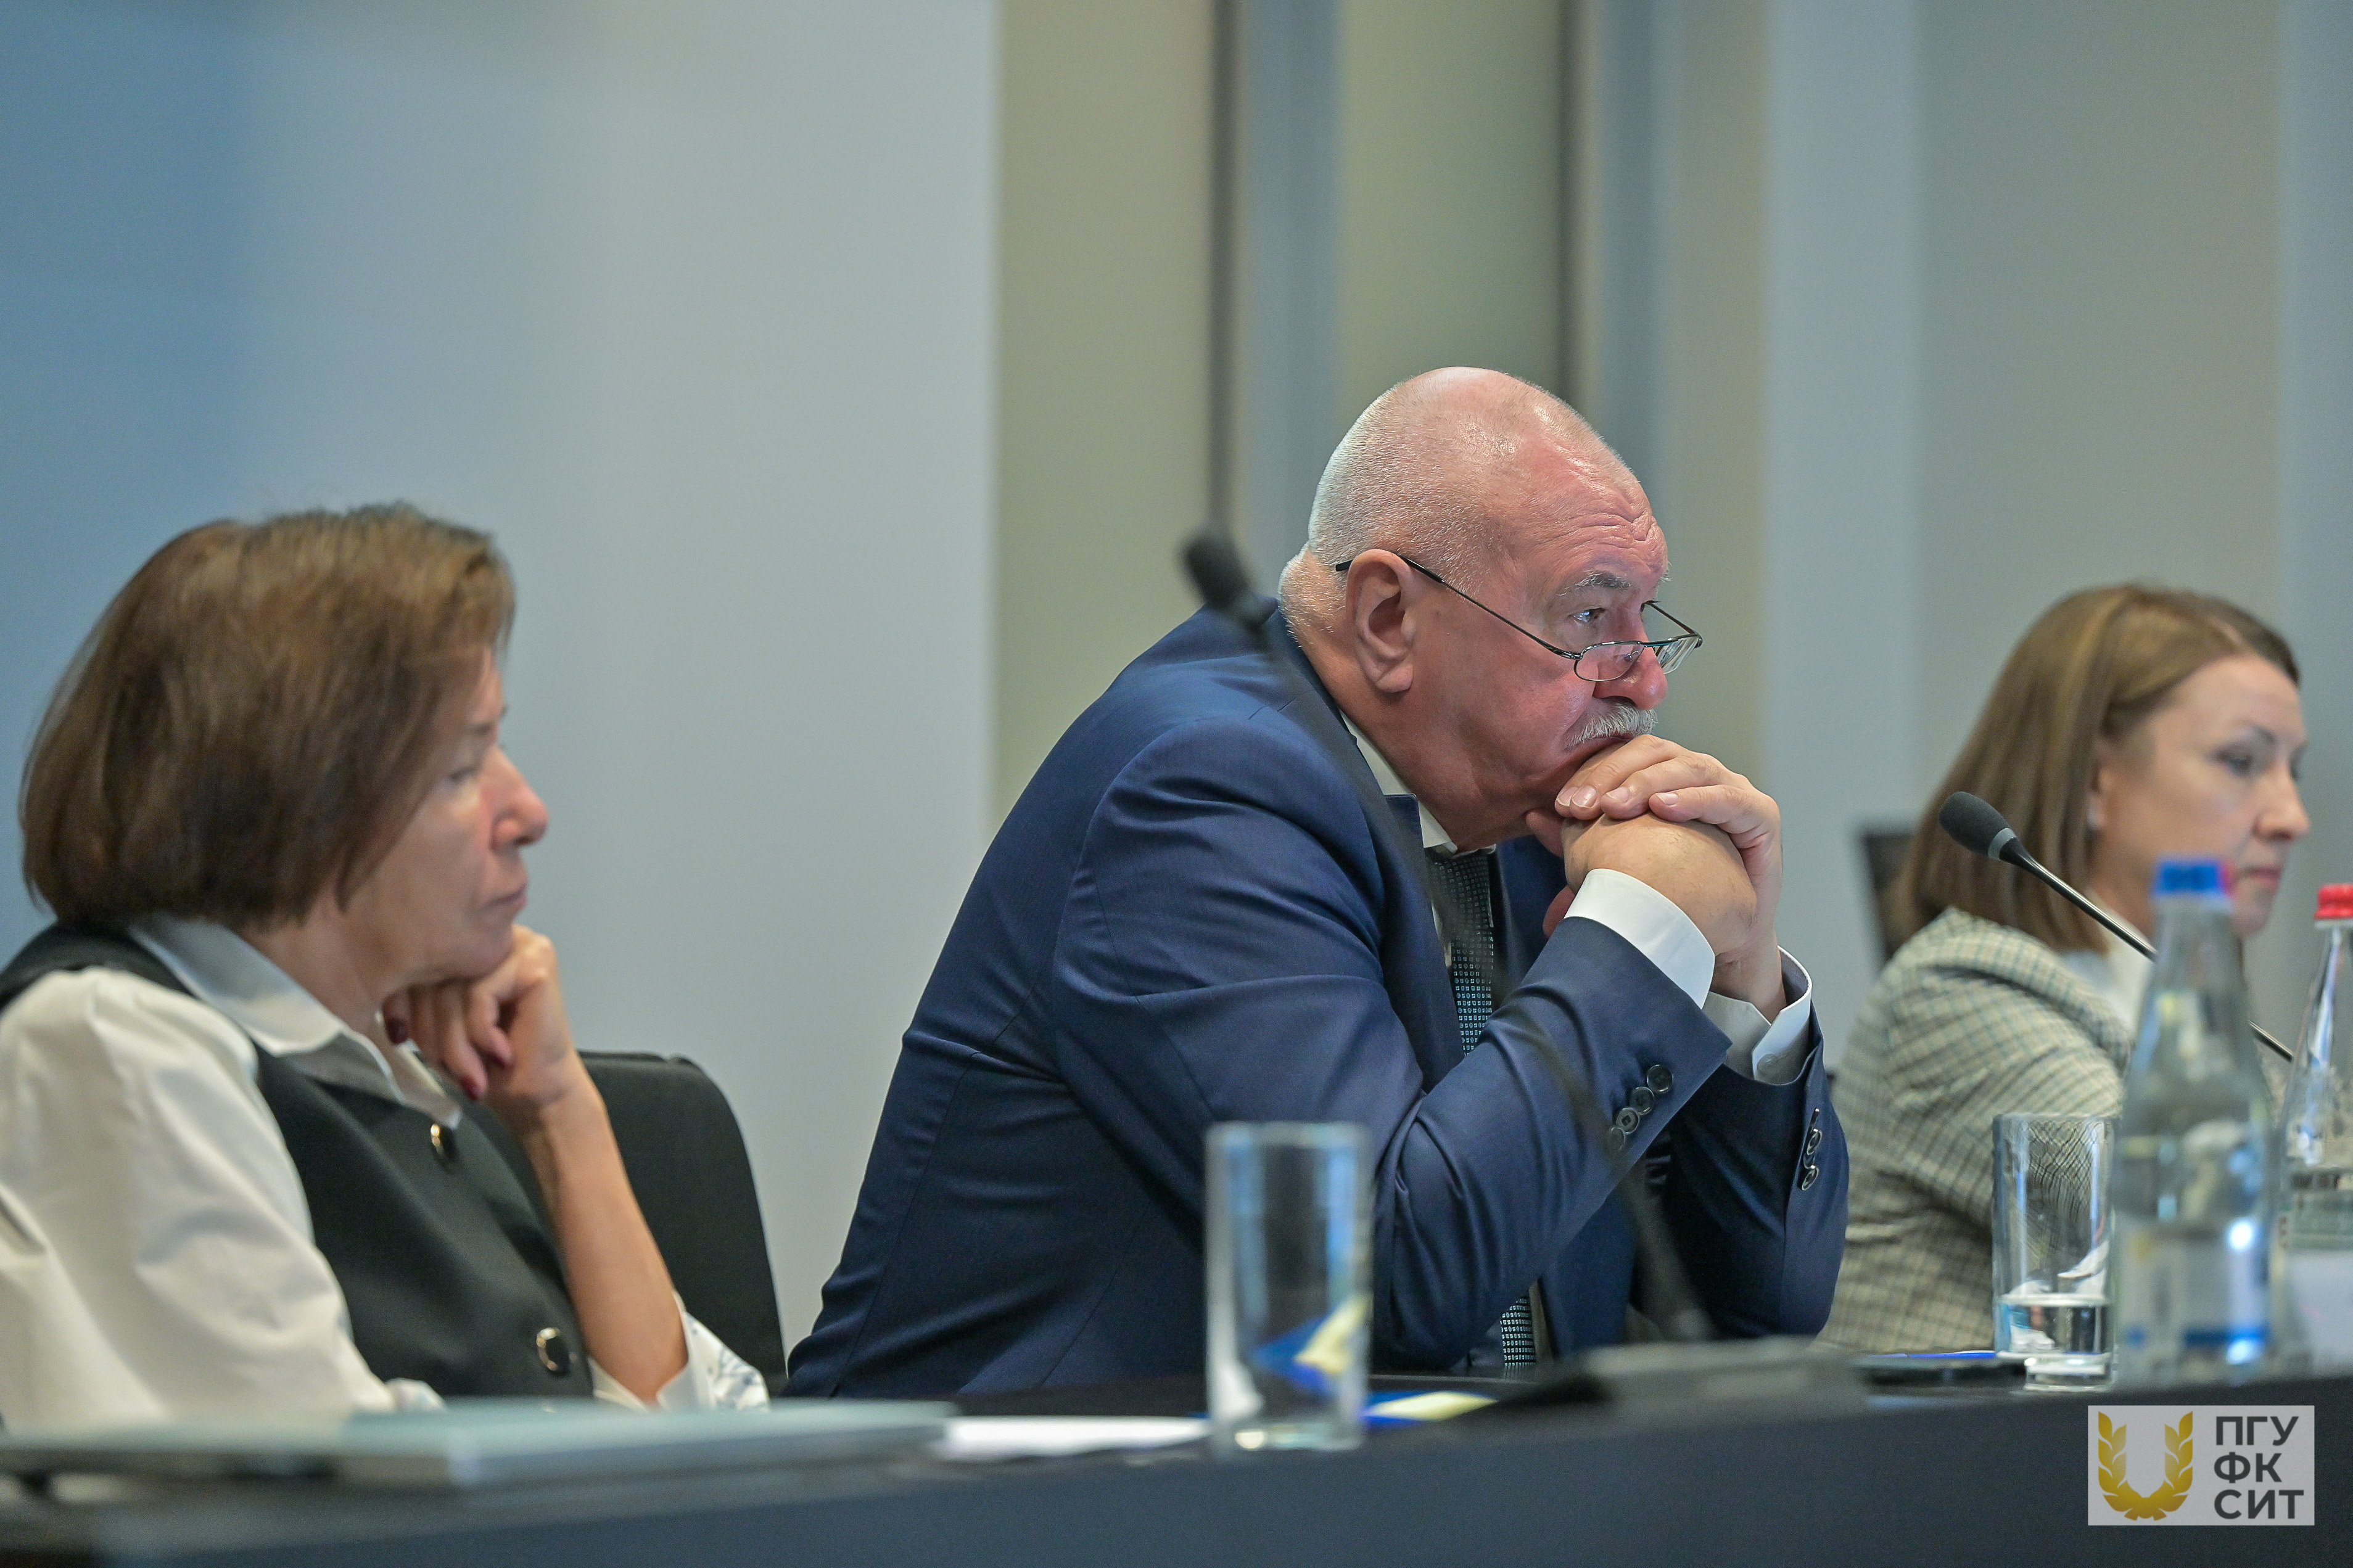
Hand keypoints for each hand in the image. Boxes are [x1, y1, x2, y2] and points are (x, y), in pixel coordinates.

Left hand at [384, 925, 590, 1128]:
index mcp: (470, 945)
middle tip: (448, 1069)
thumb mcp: (437, 1023)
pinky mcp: (536, 963)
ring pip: (454, 989)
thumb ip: (416, 996)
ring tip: (472, 1074)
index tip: (399, 1038)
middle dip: (431, 1031)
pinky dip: (481, 1034)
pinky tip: (500, 1053)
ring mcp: (520, 946)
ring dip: (456, 1042)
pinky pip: (479, 995)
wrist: (538, 1094)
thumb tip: (379, 982)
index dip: (399, 1003)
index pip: (416, 960)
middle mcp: (495, 937)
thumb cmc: (487, 1063)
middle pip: (434, 975)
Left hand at [1526, 737, 1786, 1011]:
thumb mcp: (1613, 866)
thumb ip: (1576, 839)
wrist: (1722, 944)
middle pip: (1653, 753)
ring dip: (1648, 782)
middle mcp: (1697, 776)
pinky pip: (1728, 797)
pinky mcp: (1761, 815)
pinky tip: (1666, 808)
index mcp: (1663, 778)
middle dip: (1613, 776)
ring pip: (1688, 766)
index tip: (1562, 806)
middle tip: (1582, 807)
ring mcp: (1731, 790)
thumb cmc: (1670, 900)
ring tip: (1617, 805)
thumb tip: (1532, 815)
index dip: (1592, 774)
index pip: (1624, 756)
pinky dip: (1696, 798)